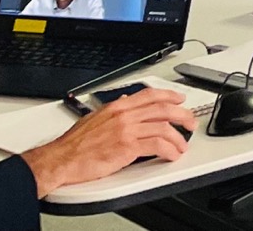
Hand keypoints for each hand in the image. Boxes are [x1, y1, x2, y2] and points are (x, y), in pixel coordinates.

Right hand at [21, 88, 194, 193]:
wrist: (61, 159)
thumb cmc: (74, 143)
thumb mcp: (94, 118)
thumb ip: (113, 110)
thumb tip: (124, 102)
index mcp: (117, 107)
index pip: (150, 95)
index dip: (169, 95)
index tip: (180, 98)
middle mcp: (124, 115)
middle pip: (163, 109)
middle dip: (182, 114)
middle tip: (190, 122)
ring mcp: (127, 130)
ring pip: (164, 127)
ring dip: (178, 137)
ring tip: (182, 145)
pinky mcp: (127, 148)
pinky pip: (156, 145)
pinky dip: (169, 150)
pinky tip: (172, 154)